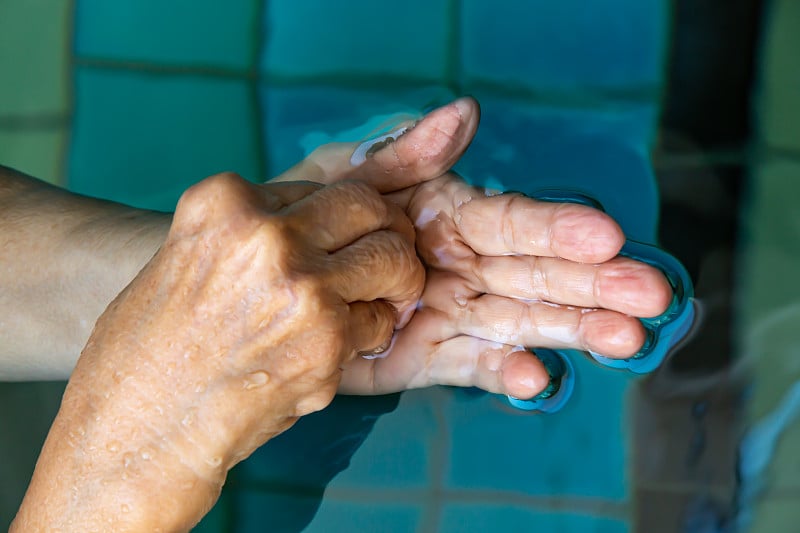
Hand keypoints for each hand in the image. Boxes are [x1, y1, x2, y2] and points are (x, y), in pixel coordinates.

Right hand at [13, 174, 423, 530]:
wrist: (139, 429)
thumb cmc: (151, 350)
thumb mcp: (186, 257)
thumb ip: (247, 234)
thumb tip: (313, 225)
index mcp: (224, 203)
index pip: (318, 189)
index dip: (334, 220)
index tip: (339, 243)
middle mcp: (266, 235)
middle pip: (366, 206)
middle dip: (383, 232)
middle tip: (383, 260)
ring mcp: (301, 287)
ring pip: (391, 257)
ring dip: (394, 280)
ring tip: (380, 300)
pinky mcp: (326, 341)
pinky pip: (379, 322)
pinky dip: (371, 334)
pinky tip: (340, 348)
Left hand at [273, 97, 672, 399]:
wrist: (267, 277)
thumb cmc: (314, 212)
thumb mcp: (353, 175)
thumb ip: (408, 153)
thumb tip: (464, 112)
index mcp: (453, 216)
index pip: (516, 221)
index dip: (560, 228)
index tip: (608, 235)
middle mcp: (465, 265)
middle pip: (539, 274)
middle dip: (596, 285)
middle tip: (653, 296)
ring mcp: (452, 313)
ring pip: (523, 321)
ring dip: (574, 331)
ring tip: (625, 340)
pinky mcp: (429, 357)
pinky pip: (473, 366)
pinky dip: (505, 373)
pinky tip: (537, 379)